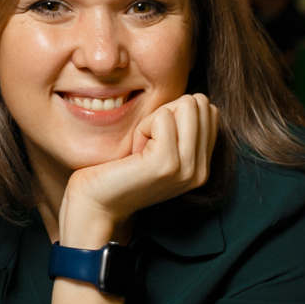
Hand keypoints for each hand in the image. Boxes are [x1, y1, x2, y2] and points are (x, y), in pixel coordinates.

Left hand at [57, 94, 217, 249]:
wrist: (95, 204)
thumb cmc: (119, 170)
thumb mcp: (159, 147)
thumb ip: (181, 127)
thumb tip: (193, 99)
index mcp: (202, 166)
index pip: (209, 110)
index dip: (175, 114)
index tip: (154, 141)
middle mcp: (201, 170)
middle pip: (199, 104)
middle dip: (166, 114)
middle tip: (145, 144)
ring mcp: (187, 168)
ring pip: (186, 106)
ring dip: (154, 120)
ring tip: (140, 149)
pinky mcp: (167, 163)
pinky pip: (163, 117)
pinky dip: (143, 127)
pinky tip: (133, 152)